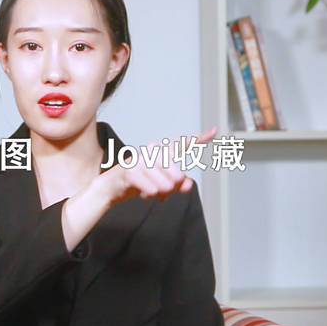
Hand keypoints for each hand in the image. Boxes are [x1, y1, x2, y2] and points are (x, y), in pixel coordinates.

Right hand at [98, 126, 216, 204]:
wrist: (111, 187)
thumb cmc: (138, 182)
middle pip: (177, 174)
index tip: (214, 131)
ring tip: (150, 191)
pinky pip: (151, 189)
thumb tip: (188, 183)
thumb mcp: (162, 185)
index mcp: (161, 151)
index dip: (199, 138)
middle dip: (172, 187)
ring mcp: (140, 159)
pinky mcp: (130, 170)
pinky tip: (143, 192)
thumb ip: (178, 184)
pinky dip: (149, 194)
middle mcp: (152, 150)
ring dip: (159, 193)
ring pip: (166, 184)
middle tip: (162, 191)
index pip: (182, 144)